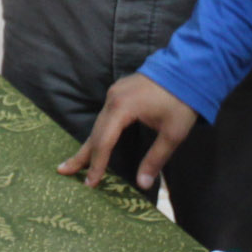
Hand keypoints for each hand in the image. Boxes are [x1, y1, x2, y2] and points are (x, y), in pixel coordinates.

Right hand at [64, 74, 196, 189]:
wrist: (188, 68)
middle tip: (63, 171)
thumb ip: (155, 159)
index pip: (104, 142)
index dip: (97, 164)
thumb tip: (142, 184)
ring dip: (89, 144)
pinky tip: (95, 143)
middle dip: (82, 155)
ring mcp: (114, 93)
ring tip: (75, 162)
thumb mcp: (172, 134)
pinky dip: (99, 132)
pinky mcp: (119, 92)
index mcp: (122, 108)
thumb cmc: (182, 101)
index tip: (90, 183)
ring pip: (98, 124)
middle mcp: (113, 99)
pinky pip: (105, 116)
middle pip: (95, 133)